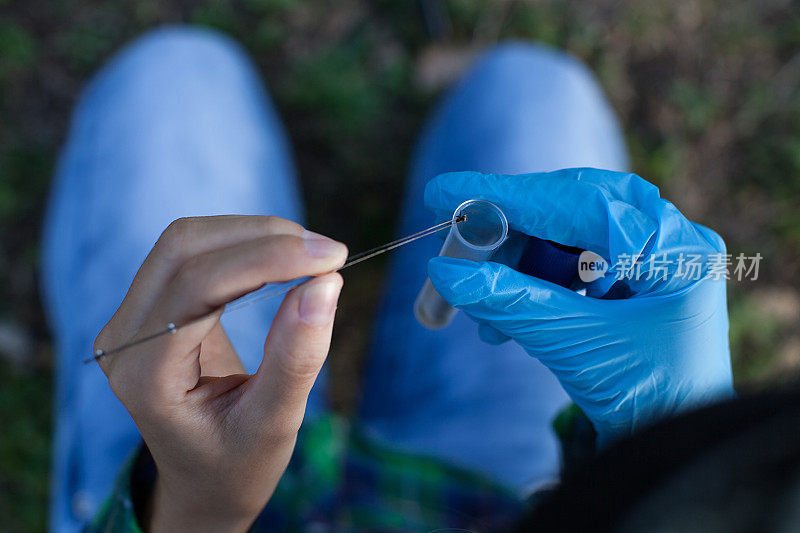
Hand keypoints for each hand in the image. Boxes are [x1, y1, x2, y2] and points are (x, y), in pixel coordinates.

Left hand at [93, 216, 347, 531]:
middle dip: (263, 236)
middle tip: (328, 253)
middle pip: (185, 248)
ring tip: (311, 255)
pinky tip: (283, 257)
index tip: (332, 257)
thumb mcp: (274, 424)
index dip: (268, 259)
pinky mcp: (151, 304)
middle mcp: (123, 337)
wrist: (203, 480)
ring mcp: (131, 318)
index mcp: (145, 375)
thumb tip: (326, 283)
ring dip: (255, 233)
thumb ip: (296, 358)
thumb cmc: (236, 464)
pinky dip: (244, 243)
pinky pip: (193, 252)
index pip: (198, 286)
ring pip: (187, 239)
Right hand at [425, 169, 733, 445]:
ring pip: (566, 235)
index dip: (505, 197)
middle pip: (571, 209)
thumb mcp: (573, 344)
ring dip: (517, 268)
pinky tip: (503, 320)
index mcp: (674, 249)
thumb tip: (444, 271)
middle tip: (459, 244)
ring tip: (481, 310)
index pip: (576, 202)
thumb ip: (511, 302)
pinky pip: (574, 262)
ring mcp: (655, 256)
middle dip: (510, 233)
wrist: (674, 448)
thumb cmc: (648, 399)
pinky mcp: (635, 277)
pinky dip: (535, 285)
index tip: (446, 193)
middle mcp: (670, 239)